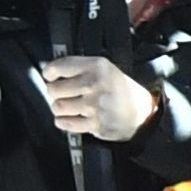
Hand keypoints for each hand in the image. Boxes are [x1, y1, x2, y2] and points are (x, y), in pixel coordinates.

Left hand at [32, 53, 159, 143]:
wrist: (141, 111)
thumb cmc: (118, 89)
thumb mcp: (104, 68)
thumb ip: (79, 67)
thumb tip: (51, 71)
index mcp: (96, 66)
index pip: (58, 67)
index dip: (49, 73)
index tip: (51, 77)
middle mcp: (95, 84)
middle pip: (54, 89)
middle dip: (55, 93)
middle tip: (62, 94)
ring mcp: (95, 105)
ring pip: (58, 107)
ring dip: (59, 109)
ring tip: (68, 107)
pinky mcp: (95, 123)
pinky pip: (66, 123)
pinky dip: (64, 122)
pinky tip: (72, 118)